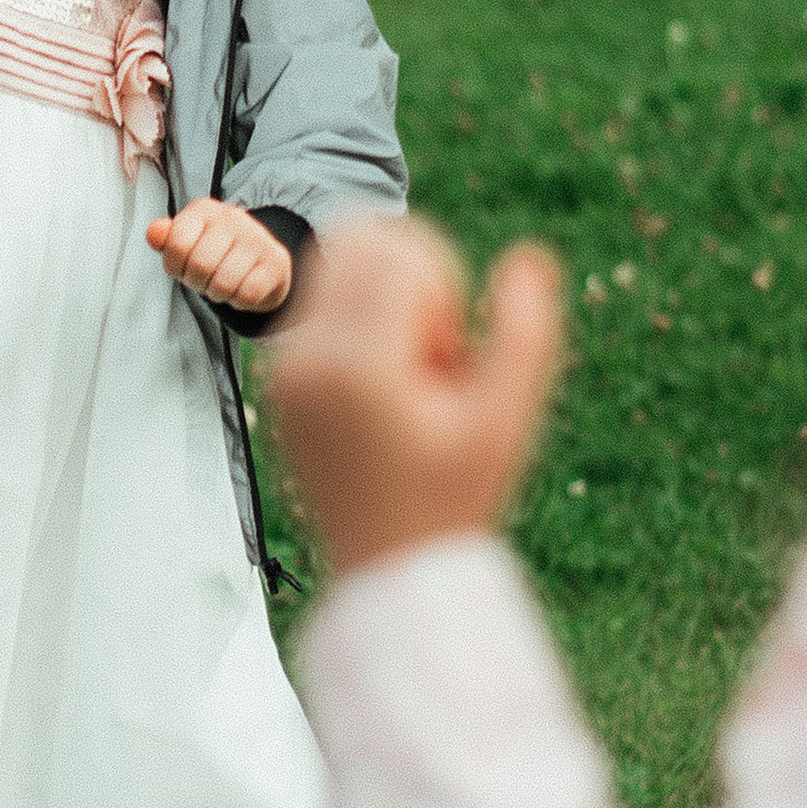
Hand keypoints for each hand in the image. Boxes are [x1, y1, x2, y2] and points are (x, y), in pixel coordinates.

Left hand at [145, 197, 297, 322]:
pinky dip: (239, 300)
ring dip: (218, 293)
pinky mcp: (276, 262)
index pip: (176, 243)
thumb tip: (155, 232)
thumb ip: (167, 239)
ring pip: (223, 282)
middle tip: (206, 279)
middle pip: (200, 265)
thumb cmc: (215, 254)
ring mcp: (258, 238)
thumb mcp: (186, 244)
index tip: (185, 266)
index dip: (176, 266)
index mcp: (205, 210)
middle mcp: (233, 218)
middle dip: (198, 282)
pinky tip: (242, 289)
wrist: (259, 264)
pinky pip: (247, 294)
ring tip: (223, 284)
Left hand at [261, 216, 562, 575]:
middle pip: (362, 240)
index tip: (450, 357)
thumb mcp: (505, 423)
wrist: (385, 567)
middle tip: (431, 358)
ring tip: (408, 372)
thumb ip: (526, 337)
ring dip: (385, 295)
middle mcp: (305, 359)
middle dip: (413, 278)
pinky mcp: (276, 381)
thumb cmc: (453, 498)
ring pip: (338, 262)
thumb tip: (530, 259)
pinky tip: (383, 389)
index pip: (401, 253)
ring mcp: (282, 370)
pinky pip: (321, 302)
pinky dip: (361, 321)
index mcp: (357, 366)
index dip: (445, 289)